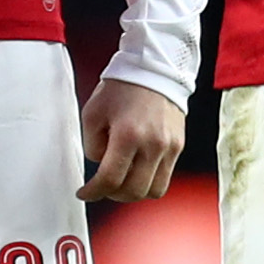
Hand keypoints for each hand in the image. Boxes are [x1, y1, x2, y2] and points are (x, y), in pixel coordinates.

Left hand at [79, 77, 184, 200]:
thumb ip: (93, 145)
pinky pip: (165, 178)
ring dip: (134, 192)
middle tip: (102, 187)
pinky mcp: (178, 146)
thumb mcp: (93, 113)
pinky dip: (148, 181)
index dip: (93, 192)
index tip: (85, 192)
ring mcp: (169, 147)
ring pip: (153, 191)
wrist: (154, 69)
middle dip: (112, 194)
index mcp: (128, 135)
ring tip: (122, 181)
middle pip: (133, 191)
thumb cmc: (122, 87)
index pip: (110, 179)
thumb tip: (101, 164)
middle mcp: (152, 144)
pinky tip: (137, 170)